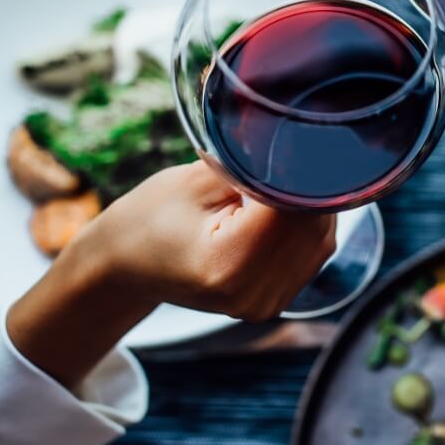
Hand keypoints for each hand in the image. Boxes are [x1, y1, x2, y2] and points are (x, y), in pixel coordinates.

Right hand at [9, 161, 336, 386]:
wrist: (124, 267)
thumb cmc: (148, 218)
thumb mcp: (193, 180)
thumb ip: (250, 166)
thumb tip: (302, 146)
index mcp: (227, 264)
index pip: (290, 208)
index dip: (299, 171)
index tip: (296, 140)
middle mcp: (251, 293)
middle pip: (311, 227)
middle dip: (308, 186)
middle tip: (292, 151)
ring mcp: (264, 304)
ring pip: (319, 239)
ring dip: (310, 206)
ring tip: (280, 179)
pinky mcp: (273, 302)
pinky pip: (312, 253)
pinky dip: (304, 226)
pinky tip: (283, 207)